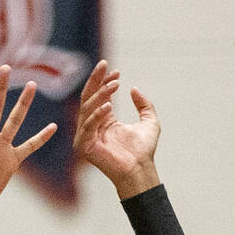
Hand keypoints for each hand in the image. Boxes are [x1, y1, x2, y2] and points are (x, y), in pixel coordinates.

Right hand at [74, 60, 160, 198]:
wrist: (140, 169)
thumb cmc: (144, 150)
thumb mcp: (149, 122)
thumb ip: (144, 105)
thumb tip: (134, 89)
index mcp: (104, 119)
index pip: (99, 95)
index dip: (105, 81)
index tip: (117, 71)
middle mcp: (92, 125)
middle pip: (89, 97)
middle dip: (96, 80)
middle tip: (104, 65)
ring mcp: (87, 135)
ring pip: (88, 108)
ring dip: (100, 94)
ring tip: (115, 84)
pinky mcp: (84, 146)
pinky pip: (88, 126)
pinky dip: (96, 115)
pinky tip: (108, 106)